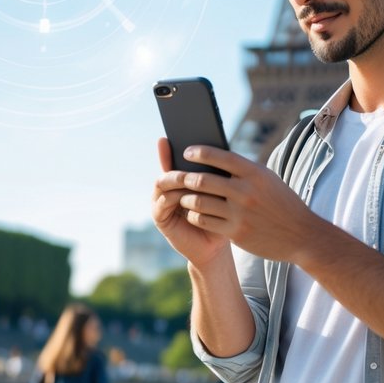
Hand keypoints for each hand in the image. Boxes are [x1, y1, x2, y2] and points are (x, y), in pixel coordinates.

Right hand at [152, 138, 231, 265]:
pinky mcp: (160, 217)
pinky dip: (172, 197)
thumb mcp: (222, 192)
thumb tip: (222, 149)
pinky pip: (162, 202)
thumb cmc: (222, 217)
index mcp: (183, 180)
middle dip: (175, 161)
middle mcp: (169, 188)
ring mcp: (162, 201)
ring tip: (187, 175)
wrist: (216, 246)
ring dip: (175, 178)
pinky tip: (183, 195)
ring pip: (163, 182)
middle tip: (186, 155)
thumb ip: (217, 174)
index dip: (170, 148)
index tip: (169, 136)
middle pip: (168, 168)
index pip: (175, 159)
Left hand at [162, 144, 323, 263]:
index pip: (221, 157)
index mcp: (255, 174)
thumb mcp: (269, 180)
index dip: (201, 152)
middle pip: (203, 180)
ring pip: (199, 202)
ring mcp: (240, 213)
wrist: (302, 235)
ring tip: (184, 196)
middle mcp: (246, 191)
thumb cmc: (283, 204)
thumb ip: (245, 172)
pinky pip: (205, 221)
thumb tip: (218, 161)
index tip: (188, 152)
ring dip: (187, 198)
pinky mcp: (236, 233)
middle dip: (186, 178)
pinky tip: (194, 213)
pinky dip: (195, 216)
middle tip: (178, 177)